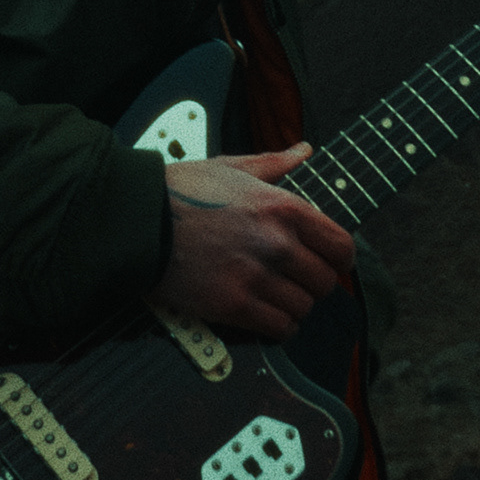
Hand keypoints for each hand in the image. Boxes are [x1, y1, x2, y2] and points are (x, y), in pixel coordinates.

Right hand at [150, 142, 355, 339]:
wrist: (139, 221)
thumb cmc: (181, 191)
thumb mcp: (231, 166)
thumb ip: (274, 162)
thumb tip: (303, 151)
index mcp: (282, 207)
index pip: (340, 246)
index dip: (340, 259)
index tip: (331, 263)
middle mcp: (277, 243)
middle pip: (324, 282)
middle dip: (312, 283)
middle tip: (294, 279)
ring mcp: (257, 277)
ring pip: (303, 308)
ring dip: (293, 305)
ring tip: (275, 295)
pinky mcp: (235, 306)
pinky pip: (279, 328)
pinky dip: (277, 326)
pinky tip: (264, 313)